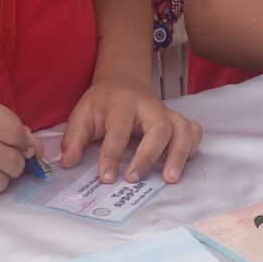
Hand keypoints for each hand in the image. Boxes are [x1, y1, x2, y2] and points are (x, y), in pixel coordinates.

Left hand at [61, 74, 201, 184]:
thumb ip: (73, 138)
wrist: (123, 82)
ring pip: (182, 129)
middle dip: (148, 155)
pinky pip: (194, 131)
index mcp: (122, 102)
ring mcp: (167, 113)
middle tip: (134, 179)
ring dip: (178, 154)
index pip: (119, 129)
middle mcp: (149, 106)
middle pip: (159, 127)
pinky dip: (192, 147)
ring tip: (169, 179)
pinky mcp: (177, 120)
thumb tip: (68, 162)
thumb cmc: (102, 103)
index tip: (106, 177)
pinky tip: (181, 164)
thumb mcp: (82, 113)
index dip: (112, 154)